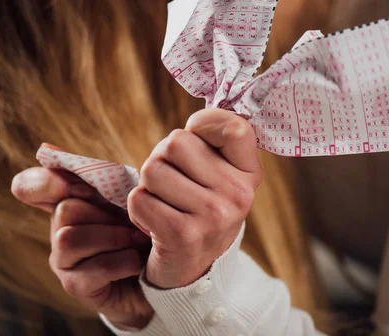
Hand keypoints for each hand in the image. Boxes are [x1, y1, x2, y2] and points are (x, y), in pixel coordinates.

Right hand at [11, 162, 153, 329]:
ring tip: (138, 241)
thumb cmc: (147, 226)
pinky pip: (91, 268)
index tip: (68, 184)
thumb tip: (47, 148)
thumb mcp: (129, 195)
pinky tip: (137, 261)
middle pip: (64, 209)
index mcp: (69, 200)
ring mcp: (64, 261)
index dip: (40, 182)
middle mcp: (59, 229)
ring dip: (113, 237)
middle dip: (105, 214)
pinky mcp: (75, 286)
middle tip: (134, 222)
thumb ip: (99, 174)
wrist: (169, 274)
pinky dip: (122, 262)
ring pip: (69, 239)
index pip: (29, 186)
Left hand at [128, 108, 262, 288]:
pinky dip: (138, 208)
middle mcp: (237, 194)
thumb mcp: (221, 177)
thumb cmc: (200, 209)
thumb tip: (199, 117)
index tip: (197, 142)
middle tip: (172, 182)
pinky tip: (154, 221)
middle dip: (162, 158)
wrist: (194, 270)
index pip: (232, 125)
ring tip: (165, 202)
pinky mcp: (182, 235)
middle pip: (175, 143)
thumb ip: (215, 142)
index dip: (203, 124)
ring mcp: (213, 216)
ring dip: (148, 185)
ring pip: (153, 169)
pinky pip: (139, 199)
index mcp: (249, 174)